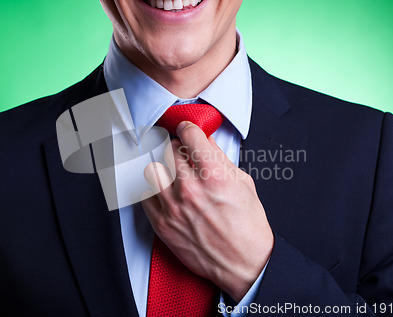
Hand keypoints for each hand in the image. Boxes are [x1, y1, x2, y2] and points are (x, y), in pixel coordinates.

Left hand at [142, 121, 273, 301]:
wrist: (244, 264)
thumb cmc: (248, 228)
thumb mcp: (243, 184)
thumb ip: (220, 159)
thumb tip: (206, 141)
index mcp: (214, 176)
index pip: (189, 136)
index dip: (188, 128)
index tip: (187, 130)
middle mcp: (190, 189)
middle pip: (168, 149)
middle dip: (176, 146)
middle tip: (182, 152)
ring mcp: (173, 207)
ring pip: (151, 168)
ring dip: (161, 165)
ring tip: (171, 170)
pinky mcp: (162, 224)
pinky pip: (144, 195)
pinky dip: (152, 188)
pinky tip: (164, 189)